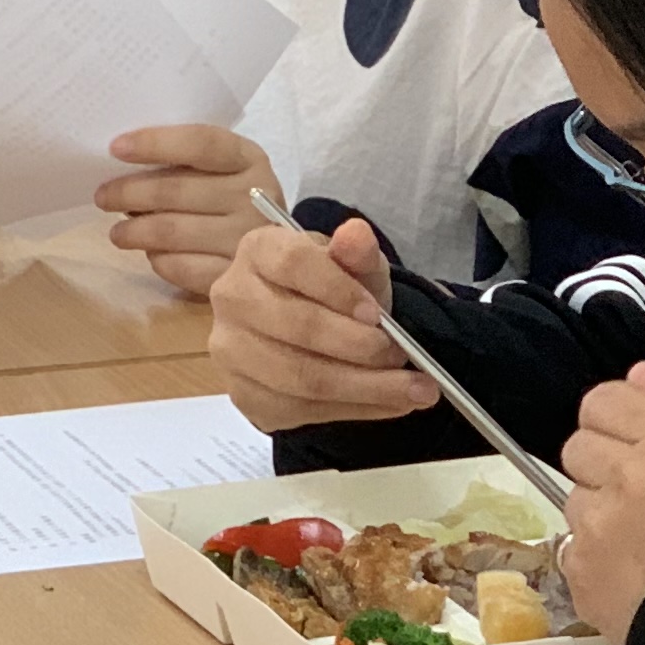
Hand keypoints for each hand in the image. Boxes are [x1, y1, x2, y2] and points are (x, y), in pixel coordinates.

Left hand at [96, 123, 285, 296]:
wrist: (281, 252)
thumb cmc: (234, 198)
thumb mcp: (223, 170)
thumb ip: (186, 160)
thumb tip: (122, 166)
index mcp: (248, 158)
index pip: (200, 143)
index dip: (155, 143)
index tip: (115, 148)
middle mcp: (253, 196)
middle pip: (176, 191)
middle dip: (129, 193)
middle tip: (103, 197)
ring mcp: (247, 239)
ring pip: (171, 232)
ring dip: (134, 231)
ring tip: (118, 232)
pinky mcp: (235, 276)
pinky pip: (181, 267)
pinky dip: (158, 259)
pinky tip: (150, 253)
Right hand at [206, 214, 441, 430]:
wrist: (317, 334)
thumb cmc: (337, 292)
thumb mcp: (356, 267)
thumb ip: (357, 253)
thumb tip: (357, 235)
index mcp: (258, 251)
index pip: (293, 264)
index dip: (339, 290)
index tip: (378, 315)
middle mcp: (232, 297)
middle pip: (298, 326)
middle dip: (360, 346)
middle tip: (401, 356)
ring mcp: (231, 349)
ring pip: (301, 377)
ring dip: (366, 387)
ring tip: (413, 390)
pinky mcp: (243, 394)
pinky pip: (301, 410)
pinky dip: (353, 410)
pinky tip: (387, 404)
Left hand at [559, 361, 644, 637]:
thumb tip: (638, 372)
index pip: (601, 401)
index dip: (613, 422)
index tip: (630, 444)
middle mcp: (624, 476)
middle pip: (577, 447)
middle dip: (600, 467)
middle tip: (640, 498)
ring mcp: (596, 526)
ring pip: (573, 501)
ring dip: (598, 515)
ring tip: (643, 545)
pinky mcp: (580, 570)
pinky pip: (572, 550)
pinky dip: (594, 561)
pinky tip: (633, 577)